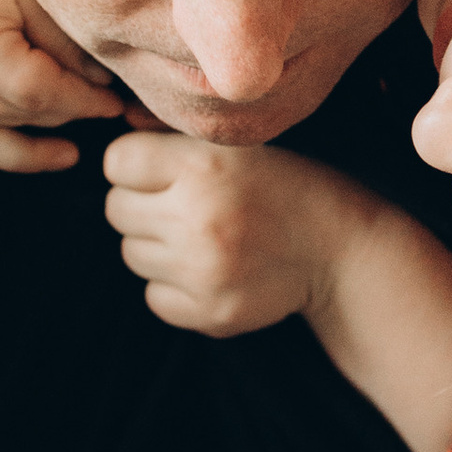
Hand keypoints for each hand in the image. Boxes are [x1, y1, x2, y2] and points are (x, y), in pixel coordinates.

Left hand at [100, 129, 377, 335]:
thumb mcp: (239, 143)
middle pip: (117, 210)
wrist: (338, 250)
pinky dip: (174, 287)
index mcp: (205, 164)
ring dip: (158, 246)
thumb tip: (113, 141)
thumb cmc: (282, 185)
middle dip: (145, 205)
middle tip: (188, 205)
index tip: (165, 170)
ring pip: (132, 254)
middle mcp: (198, 218)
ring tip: (204, 236)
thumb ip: (175, 138)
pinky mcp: (210, 313)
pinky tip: (210, 270)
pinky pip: (154, 297)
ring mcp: (203, 272)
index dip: (138, 165)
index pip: (117, 162)